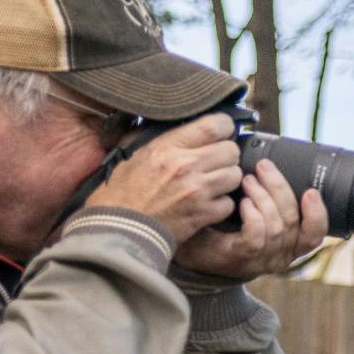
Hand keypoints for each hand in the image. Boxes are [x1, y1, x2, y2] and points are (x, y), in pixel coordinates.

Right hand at [83, 113, 242, 245]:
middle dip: (227, 155)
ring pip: (235, 175)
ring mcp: (197, 191)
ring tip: (213, 183)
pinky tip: (208, 204)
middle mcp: (186, 165)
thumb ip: (160, 138)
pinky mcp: (203, 213)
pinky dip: (222, 205)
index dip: (225, 126)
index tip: (224, 131)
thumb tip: (180, 123)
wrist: (118, 229)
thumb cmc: (121, 193)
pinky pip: (229, 203)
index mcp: (168, 147)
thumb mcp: (134, 155)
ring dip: (227, 179)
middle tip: (217, 161)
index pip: (214, 125)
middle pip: (231, 150)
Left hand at [174, 159, 330, 280]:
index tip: (311, 190)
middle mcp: (280, 256)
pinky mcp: (241, 257)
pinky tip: (242, 203)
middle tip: (264, 167)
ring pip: (277, 226)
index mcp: (289, 246)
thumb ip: (271, 202)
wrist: (191, 252)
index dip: (318, 213)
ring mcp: (261, 259)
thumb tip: (275, 167)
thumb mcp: (255, 219)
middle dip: (280, 189)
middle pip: (293, 221)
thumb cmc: (222, 232)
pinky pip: (256, 236)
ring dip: (264, 197)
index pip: (314, 235)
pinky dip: (253, 215)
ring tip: (247, 180)